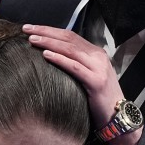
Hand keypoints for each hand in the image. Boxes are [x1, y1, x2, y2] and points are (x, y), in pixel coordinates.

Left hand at [24, 24, 141, 144]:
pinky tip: (46, 54)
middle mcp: (98, 56)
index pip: (70, 35)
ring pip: (70, 49)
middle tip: (26, 29)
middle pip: (68, 38)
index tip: (31, 28)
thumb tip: (50, 55)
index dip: (50, 30)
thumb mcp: (88, 75)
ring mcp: (98, 68)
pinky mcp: (96, 81)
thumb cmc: (98, 98)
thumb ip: (75, 63)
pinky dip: (60, 59)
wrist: (117, 116)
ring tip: (32, 39)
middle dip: (46, 32)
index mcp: (95, 52)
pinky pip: (75, 67)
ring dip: (49, 42)